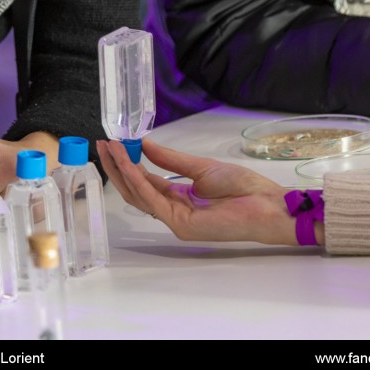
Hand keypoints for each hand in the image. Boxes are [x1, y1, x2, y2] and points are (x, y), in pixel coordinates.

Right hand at [98, 138, 303, 245]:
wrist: (267, 205)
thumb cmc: (242, 188)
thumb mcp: (201, 168)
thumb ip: (170, 159)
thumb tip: (144, 144)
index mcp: (179, 198)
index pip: (145, 181)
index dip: (127, 163)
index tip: (114, 144)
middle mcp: (173, 211)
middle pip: (136, 190)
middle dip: (117, 167)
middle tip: (102, 144)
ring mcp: (175, 220)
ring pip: (139, 195)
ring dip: (122, 171)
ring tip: (110, 149)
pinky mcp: (180, 225)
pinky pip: (153, 201)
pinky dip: (138, 181)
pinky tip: (128, 163)